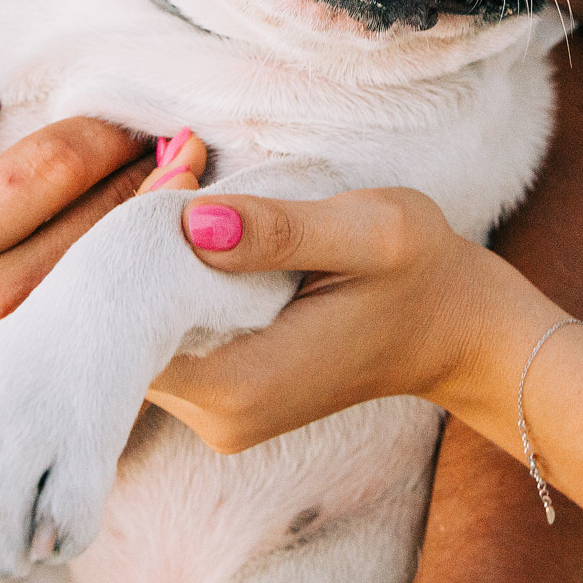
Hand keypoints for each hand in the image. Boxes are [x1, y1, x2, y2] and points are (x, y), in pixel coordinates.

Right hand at [0, 95, 152, 478]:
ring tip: (191, 173)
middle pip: (103, 206)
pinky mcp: (80, 385)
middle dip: (148, 161)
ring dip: (171, 206)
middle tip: (178, 136)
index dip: (101, 131)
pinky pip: (143, 307)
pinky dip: (171, 265)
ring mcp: (43, 353)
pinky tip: (186, 237)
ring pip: (132, 255)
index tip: (126, 116)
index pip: (48, 165)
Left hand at [148, 189, 560, 451]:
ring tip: (192, 184)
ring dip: (153, 257)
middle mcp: (215, 416)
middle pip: (124, 331)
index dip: (126, 252)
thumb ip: (279, 231)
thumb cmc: (420, 273)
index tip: (170, 178)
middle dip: (135, 245)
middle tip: (182, 165)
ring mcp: (217, 412)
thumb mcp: (368, 231)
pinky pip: (168, 333)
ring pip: (141, 330)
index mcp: (240, 386)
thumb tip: (191, 223)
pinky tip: (203, 227)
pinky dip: (172, 277)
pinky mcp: (224, 395)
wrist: (458, 328)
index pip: (124, 331)